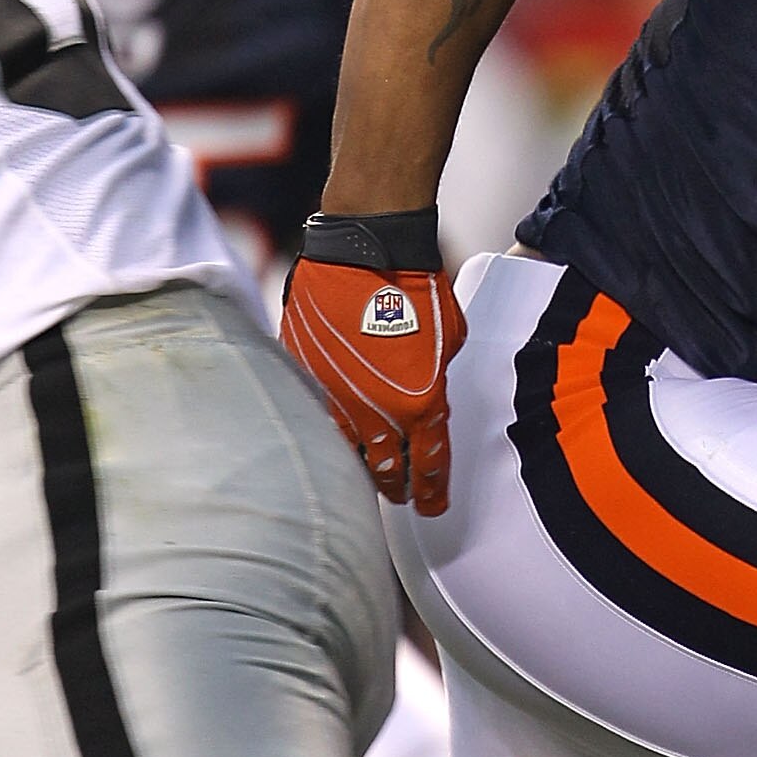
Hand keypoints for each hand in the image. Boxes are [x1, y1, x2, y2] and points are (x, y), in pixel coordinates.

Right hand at [280, 212, 463, 514]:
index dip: (432, 491)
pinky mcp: (307, 377)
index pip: (429, 465)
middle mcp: (377, 412)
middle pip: (388, 468)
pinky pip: (320, 416)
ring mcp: (337, 397)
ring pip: (349, 449)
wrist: (366, 251)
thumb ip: (437, 377)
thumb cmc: (416, 286)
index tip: (432, 505)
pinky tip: (339, 436)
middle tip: (402, 496)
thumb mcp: (448, 340)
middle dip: (398, 487)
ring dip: (363, 463)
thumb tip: (429, 391)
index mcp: (421, 404)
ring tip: (370, 474)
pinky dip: (332, 428)